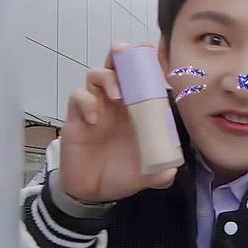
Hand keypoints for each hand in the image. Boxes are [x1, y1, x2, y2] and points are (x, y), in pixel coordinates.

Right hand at [59, 42, 176, 202]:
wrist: (92, 192)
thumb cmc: (120, 174)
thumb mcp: (145, 176)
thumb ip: (159, 174)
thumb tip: (170, 171)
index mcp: (138, 110)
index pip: (143, 78)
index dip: (149, 64)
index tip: (158, 55)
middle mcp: (117, 102)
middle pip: (117, 65)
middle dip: (123, 55)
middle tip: (130, 55)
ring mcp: (96, 107)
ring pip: (96, 74)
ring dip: (107, 77)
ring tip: (117, 95)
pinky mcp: (76, 117)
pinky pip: (78, 96)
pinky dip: (86, 102)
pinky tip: (94, 120)